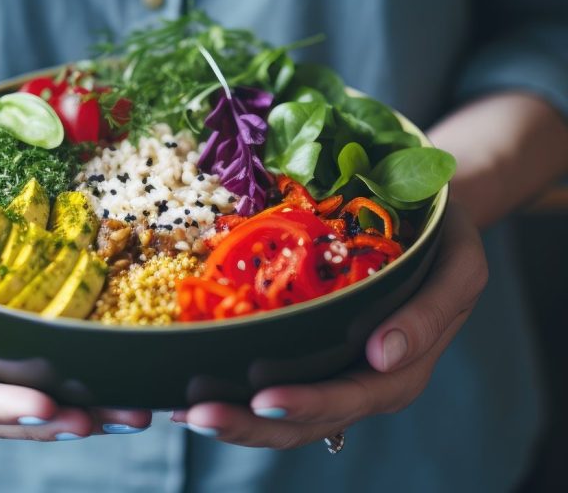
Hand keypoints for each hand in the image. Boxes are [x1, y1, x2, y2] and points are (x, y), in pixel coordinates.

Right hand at [0, 190, 151, 439]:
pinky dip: (82, 384)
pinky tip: (122, 384)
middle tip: (113, 417)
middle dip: (58, 420)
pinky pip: (44, 369)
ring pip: (31, 401)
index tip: (45, 405)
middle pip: (4, 414)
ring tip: (133, 414)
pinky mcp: (9, 338)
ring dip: (84, 413)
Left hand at [172, 203, 486, 447]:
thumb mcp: (459, 268)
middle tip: (199, 417)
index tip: (263, 397)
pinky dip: (233, 395)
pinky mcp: (311, 353)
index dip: (308, 403)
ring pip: (283, 415)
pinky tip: (191, 394)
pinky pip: (272, 383)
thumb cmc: (446, 240)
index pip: (351, 398)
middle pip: (306, 421)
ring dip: (235, 419)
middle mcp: (363, 380)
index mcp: (401, 369)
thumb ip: (431, 313)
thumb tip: (384, 356)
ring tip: (185, 413)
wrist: (431, 220)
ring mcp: (333, 371)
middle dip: (251, 424)